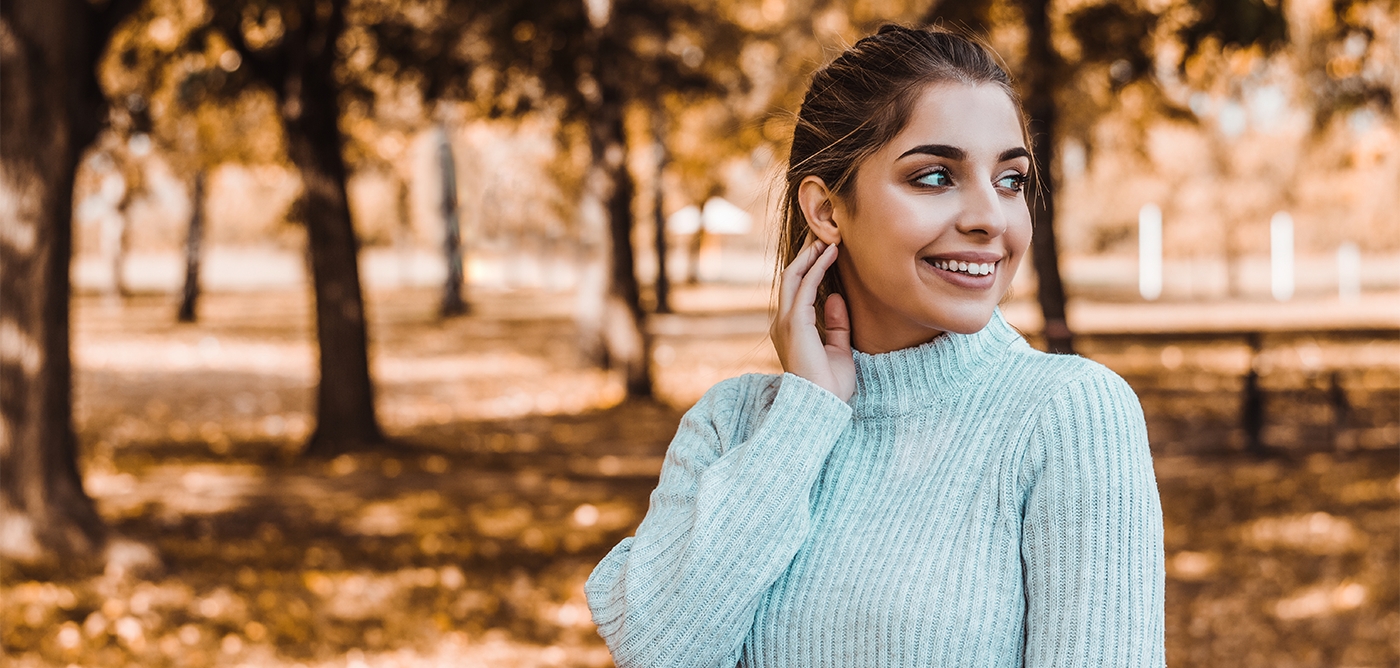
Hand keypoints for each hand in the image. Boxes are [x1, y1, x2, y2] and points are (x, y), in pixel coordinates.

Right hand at [770, 237, 855, 401]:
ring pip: (794, 277)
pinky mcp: (795, 323)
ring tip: (827, 239)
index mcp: (791, 331)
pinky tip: (830, 254)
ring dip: (810, 256)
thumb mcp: (838, 349)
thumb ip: (835, 324)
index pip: (797, 292)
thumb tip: (836, 297)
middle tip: (823, 236)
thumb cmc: (829, 386)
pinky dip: (818, 267)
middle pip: (791, 279)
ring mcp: (786, 322)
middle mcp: (783, 323)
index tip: (826, 252)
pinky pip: (805, 287)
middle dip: (806, 256)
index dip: (810, 269)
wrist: (821, 406)